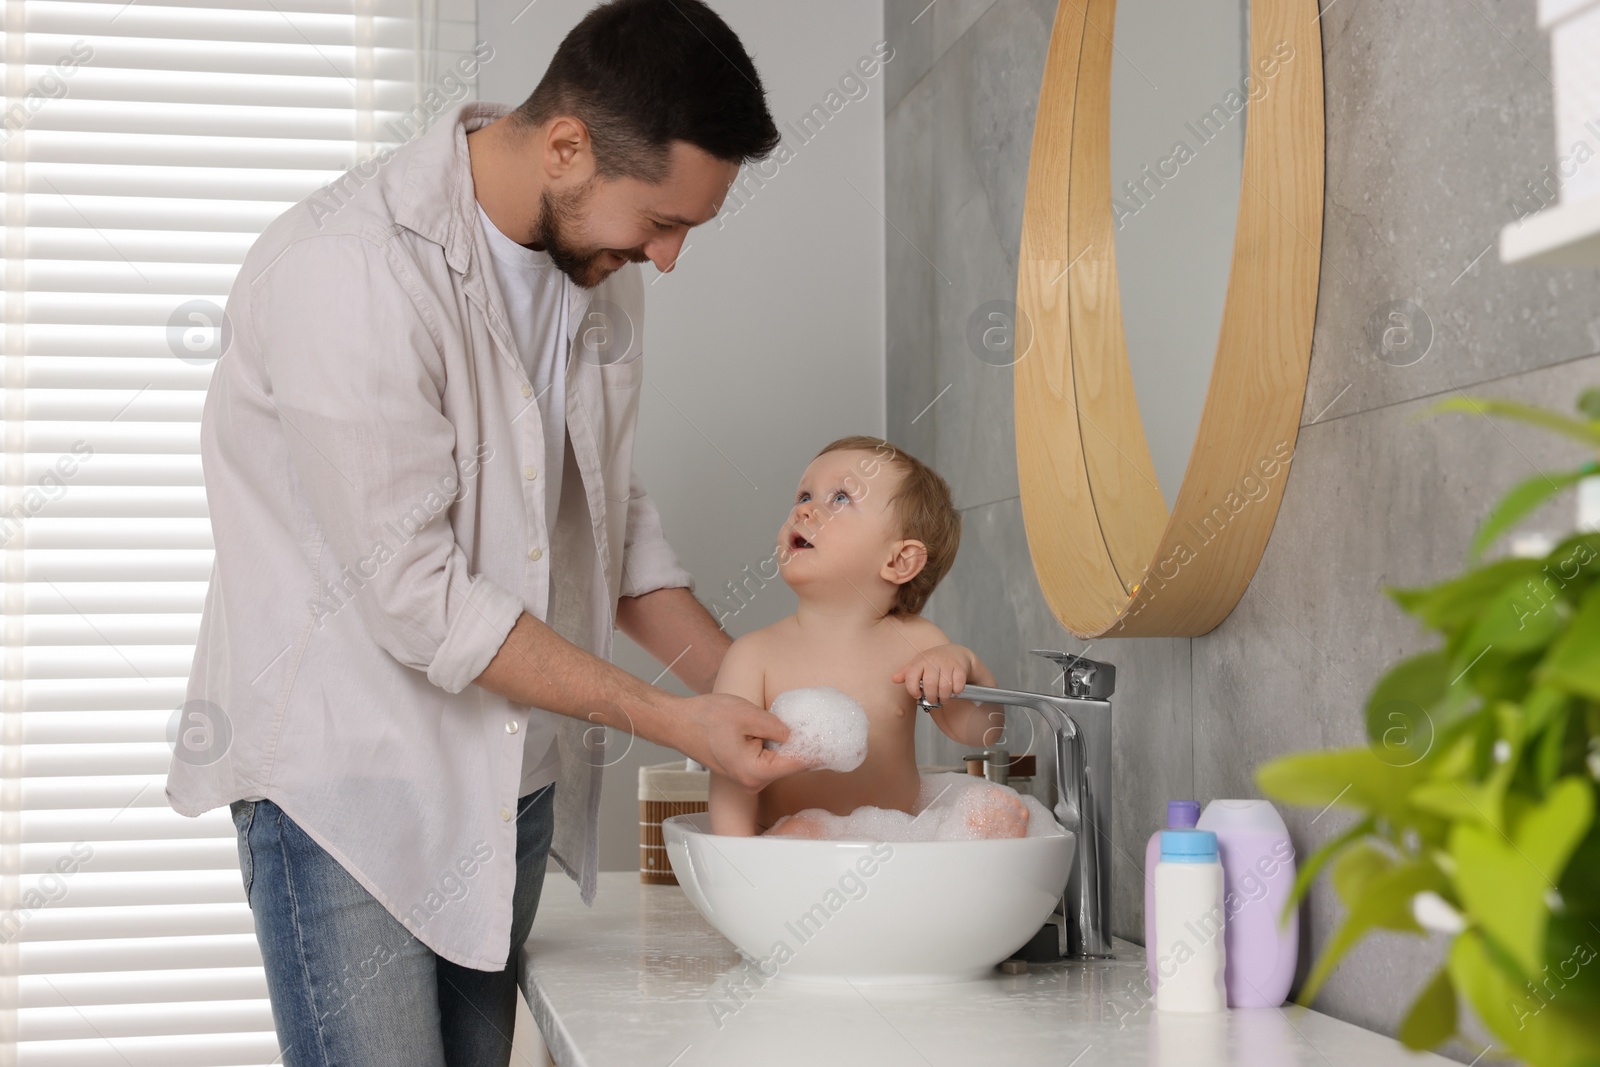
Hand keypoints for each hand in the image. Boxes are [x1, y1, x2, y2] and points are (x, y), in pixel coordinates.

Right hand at [668, 692, 811, 790]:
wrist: (677, 723)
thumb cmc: (705, 719)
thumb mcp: (747, 714)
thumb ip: (776, 725)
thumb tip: (796, 733)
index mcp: (754, 771)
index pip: (797, 763)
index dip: (818, 751)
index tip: (835, 743)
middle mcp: (752, 782)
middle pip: (790, 766)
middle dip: (806, 748)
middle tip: (825, 730)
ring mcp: (747, 779)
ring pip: (779, 763)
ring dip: (790, 747)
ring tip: (805, 728)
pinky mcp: (743, 770)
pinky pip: (768, 761)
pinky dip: (777, 749)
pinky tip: (782, 732)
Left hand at [892, 643, 990, 705]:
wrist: (955, 653)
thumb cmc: (934, 662)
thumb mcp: (919, 665)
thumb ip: (907, 673)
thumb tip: (894, 679)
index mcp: (920, 661)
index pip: (911, 677)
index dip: (912, 690)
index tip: (917, 695)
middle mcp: (933, 660)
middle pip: (930, 685)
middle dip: (931, 697)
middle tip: (933, 700)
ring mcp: (947, 663)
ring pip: (945, 687)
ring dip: (944, 697)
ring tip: (944, 698)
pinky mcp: (960, 667)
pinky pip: (958, 685)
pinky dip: (956, 691)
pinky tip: (954, 690)